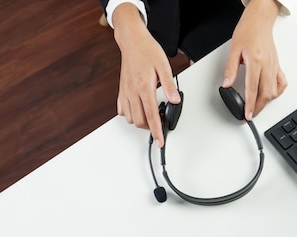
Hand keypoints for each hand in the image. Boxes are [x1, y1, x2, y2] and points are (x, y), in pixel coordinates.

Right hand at [112, 3, 180, 147]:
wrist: (132, 41)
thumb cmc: (148, 51)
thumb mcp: (164, 66)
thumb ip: (169, 85)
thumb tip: (175, 100)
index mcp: (144, 87)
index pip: (152, 115)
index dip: (156, 131)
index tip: (160, 141)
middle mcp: (133, 91)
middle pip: (140, 120)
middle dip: (150, 127)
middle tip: (161, 123)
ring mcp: (125, 91)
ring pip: (130, 117)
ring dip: (140, 121)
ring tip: (152, 115)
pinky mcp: (121, 89)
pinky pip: (122, 109)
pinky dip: (130, 114)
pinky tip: (138, 109)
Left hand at [223, 0, 286, 120]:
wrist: (260, 21)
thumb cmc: (248, 32)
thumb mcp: (234, 49)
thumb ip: (230, 69)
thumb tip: (227, 84)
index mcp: (256, 61)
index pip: (253, 88)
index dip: (250, 104)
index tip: (247, 115)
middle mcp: (267, 65)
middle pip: (266, 93)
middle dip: (258, 108)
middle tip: (250, 116)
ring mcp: (274, 66)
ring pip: (275, 91)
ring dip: (266, 102)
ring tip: (257, 108)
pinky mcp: (278, 66)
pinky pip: (281, 83)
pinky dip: (277, 93)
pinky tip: (270, 95)